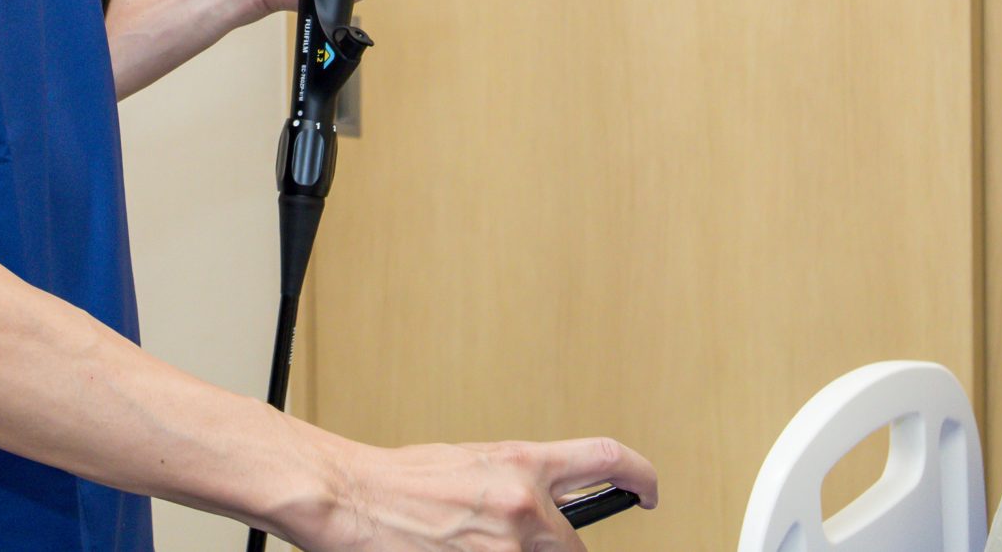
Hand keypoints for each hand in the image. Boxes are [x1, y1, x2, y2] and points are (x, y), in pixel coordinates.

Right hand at [315, 436, 657, 551]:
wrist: (353, 499)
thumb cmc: (400, 481)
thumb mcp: (471, 463)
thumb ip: (518, 481)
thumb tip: (550, 502)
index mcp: (522, 463)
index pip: (606, 458)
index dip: (639, 476)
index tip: (648, 492)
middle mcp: (523, 504)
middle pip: (574, 546)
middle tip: (524, 545)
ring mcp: (506, 547)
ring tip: (472, 542)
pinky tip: (461, 551)